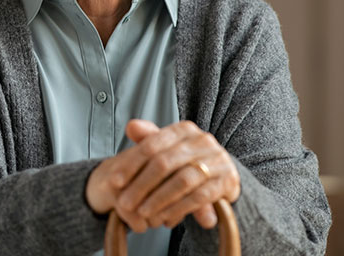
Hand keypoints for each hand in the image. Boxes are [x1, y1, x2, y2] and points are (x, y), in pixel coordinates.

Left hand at [85, 120, 239, 231]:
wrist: (223, 173)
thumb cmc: (186, 160)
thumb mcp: (167, 147)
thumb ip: (148, 138)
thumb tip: (130, 126)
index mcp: (184, 129)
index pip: (151, 145)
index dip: (131, 164)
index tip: (115, 181)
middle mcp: (203, 140)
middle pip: (164, 163)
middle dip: (141, 185)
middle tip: (125, 203)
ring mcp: (218, 160)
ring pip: (182, 181)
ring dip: (159, 199)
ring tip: (142, 212)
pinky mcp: (228, 180)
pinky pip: (200, 197)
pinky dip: (179, 208)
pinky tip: (165, 218)